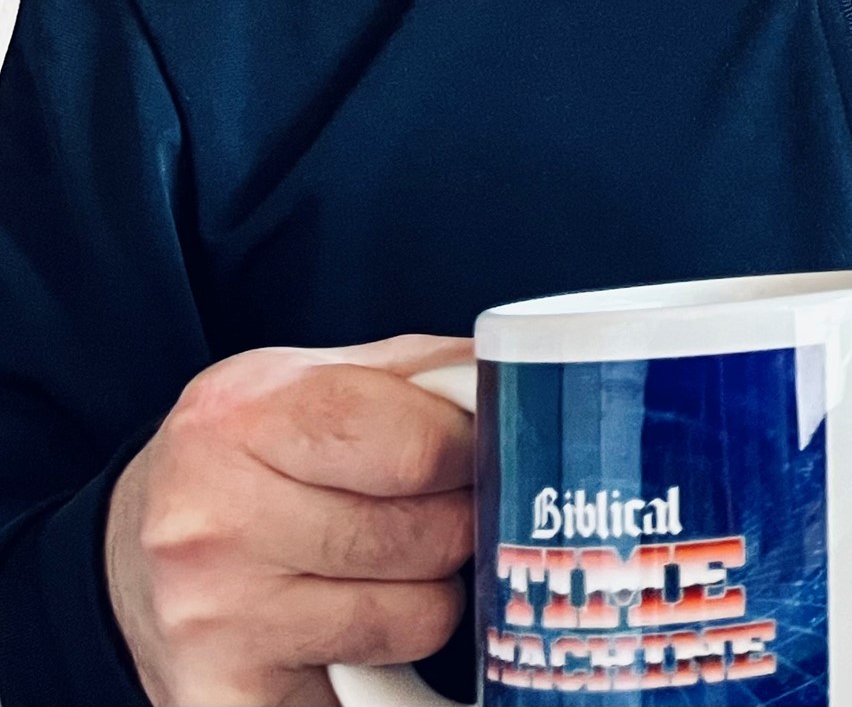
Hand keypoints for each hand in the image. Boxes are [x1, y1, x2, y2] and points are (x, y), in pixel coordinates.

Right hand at [105, 334, 474, 706]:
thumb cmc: (252, 453)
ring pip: (420, 617)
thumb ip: (423, 374)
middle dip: (459, 525)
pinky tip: (352, 633)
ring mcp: (215, 619)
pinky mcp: (224, 699)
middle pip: (431, 537)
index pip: (420, 450)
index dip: (472, 455)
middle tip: (432, 514)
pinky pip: (373, 692)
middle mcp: (215, 522)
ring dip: (429, 595)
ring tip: (382, 569)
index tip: (472, 456)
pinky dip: (386, 660)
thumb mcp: (316, 378)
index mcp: (245, 418)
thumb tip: (523, 388)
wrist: (130, 548)